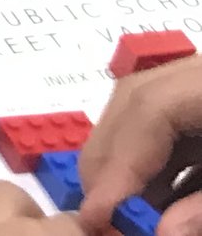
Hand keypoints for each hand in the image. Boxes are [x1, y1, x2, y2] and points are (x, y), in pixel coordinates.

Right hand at [79, 52, 201, 235]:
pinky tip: (151, 193)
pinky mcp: (196, 93)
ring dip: (124, 159)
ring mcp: (195, 77)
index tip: (96, 215)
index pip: (149, 109)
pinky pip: (161, 116)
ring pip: (138, 105)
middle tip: (100, 216)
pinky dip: (150, 156)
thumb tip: (159, 233)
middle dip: (109, 161)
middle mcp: (198, 69)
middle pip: (132, 100)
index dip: (117, 164)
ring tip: (122, 208)